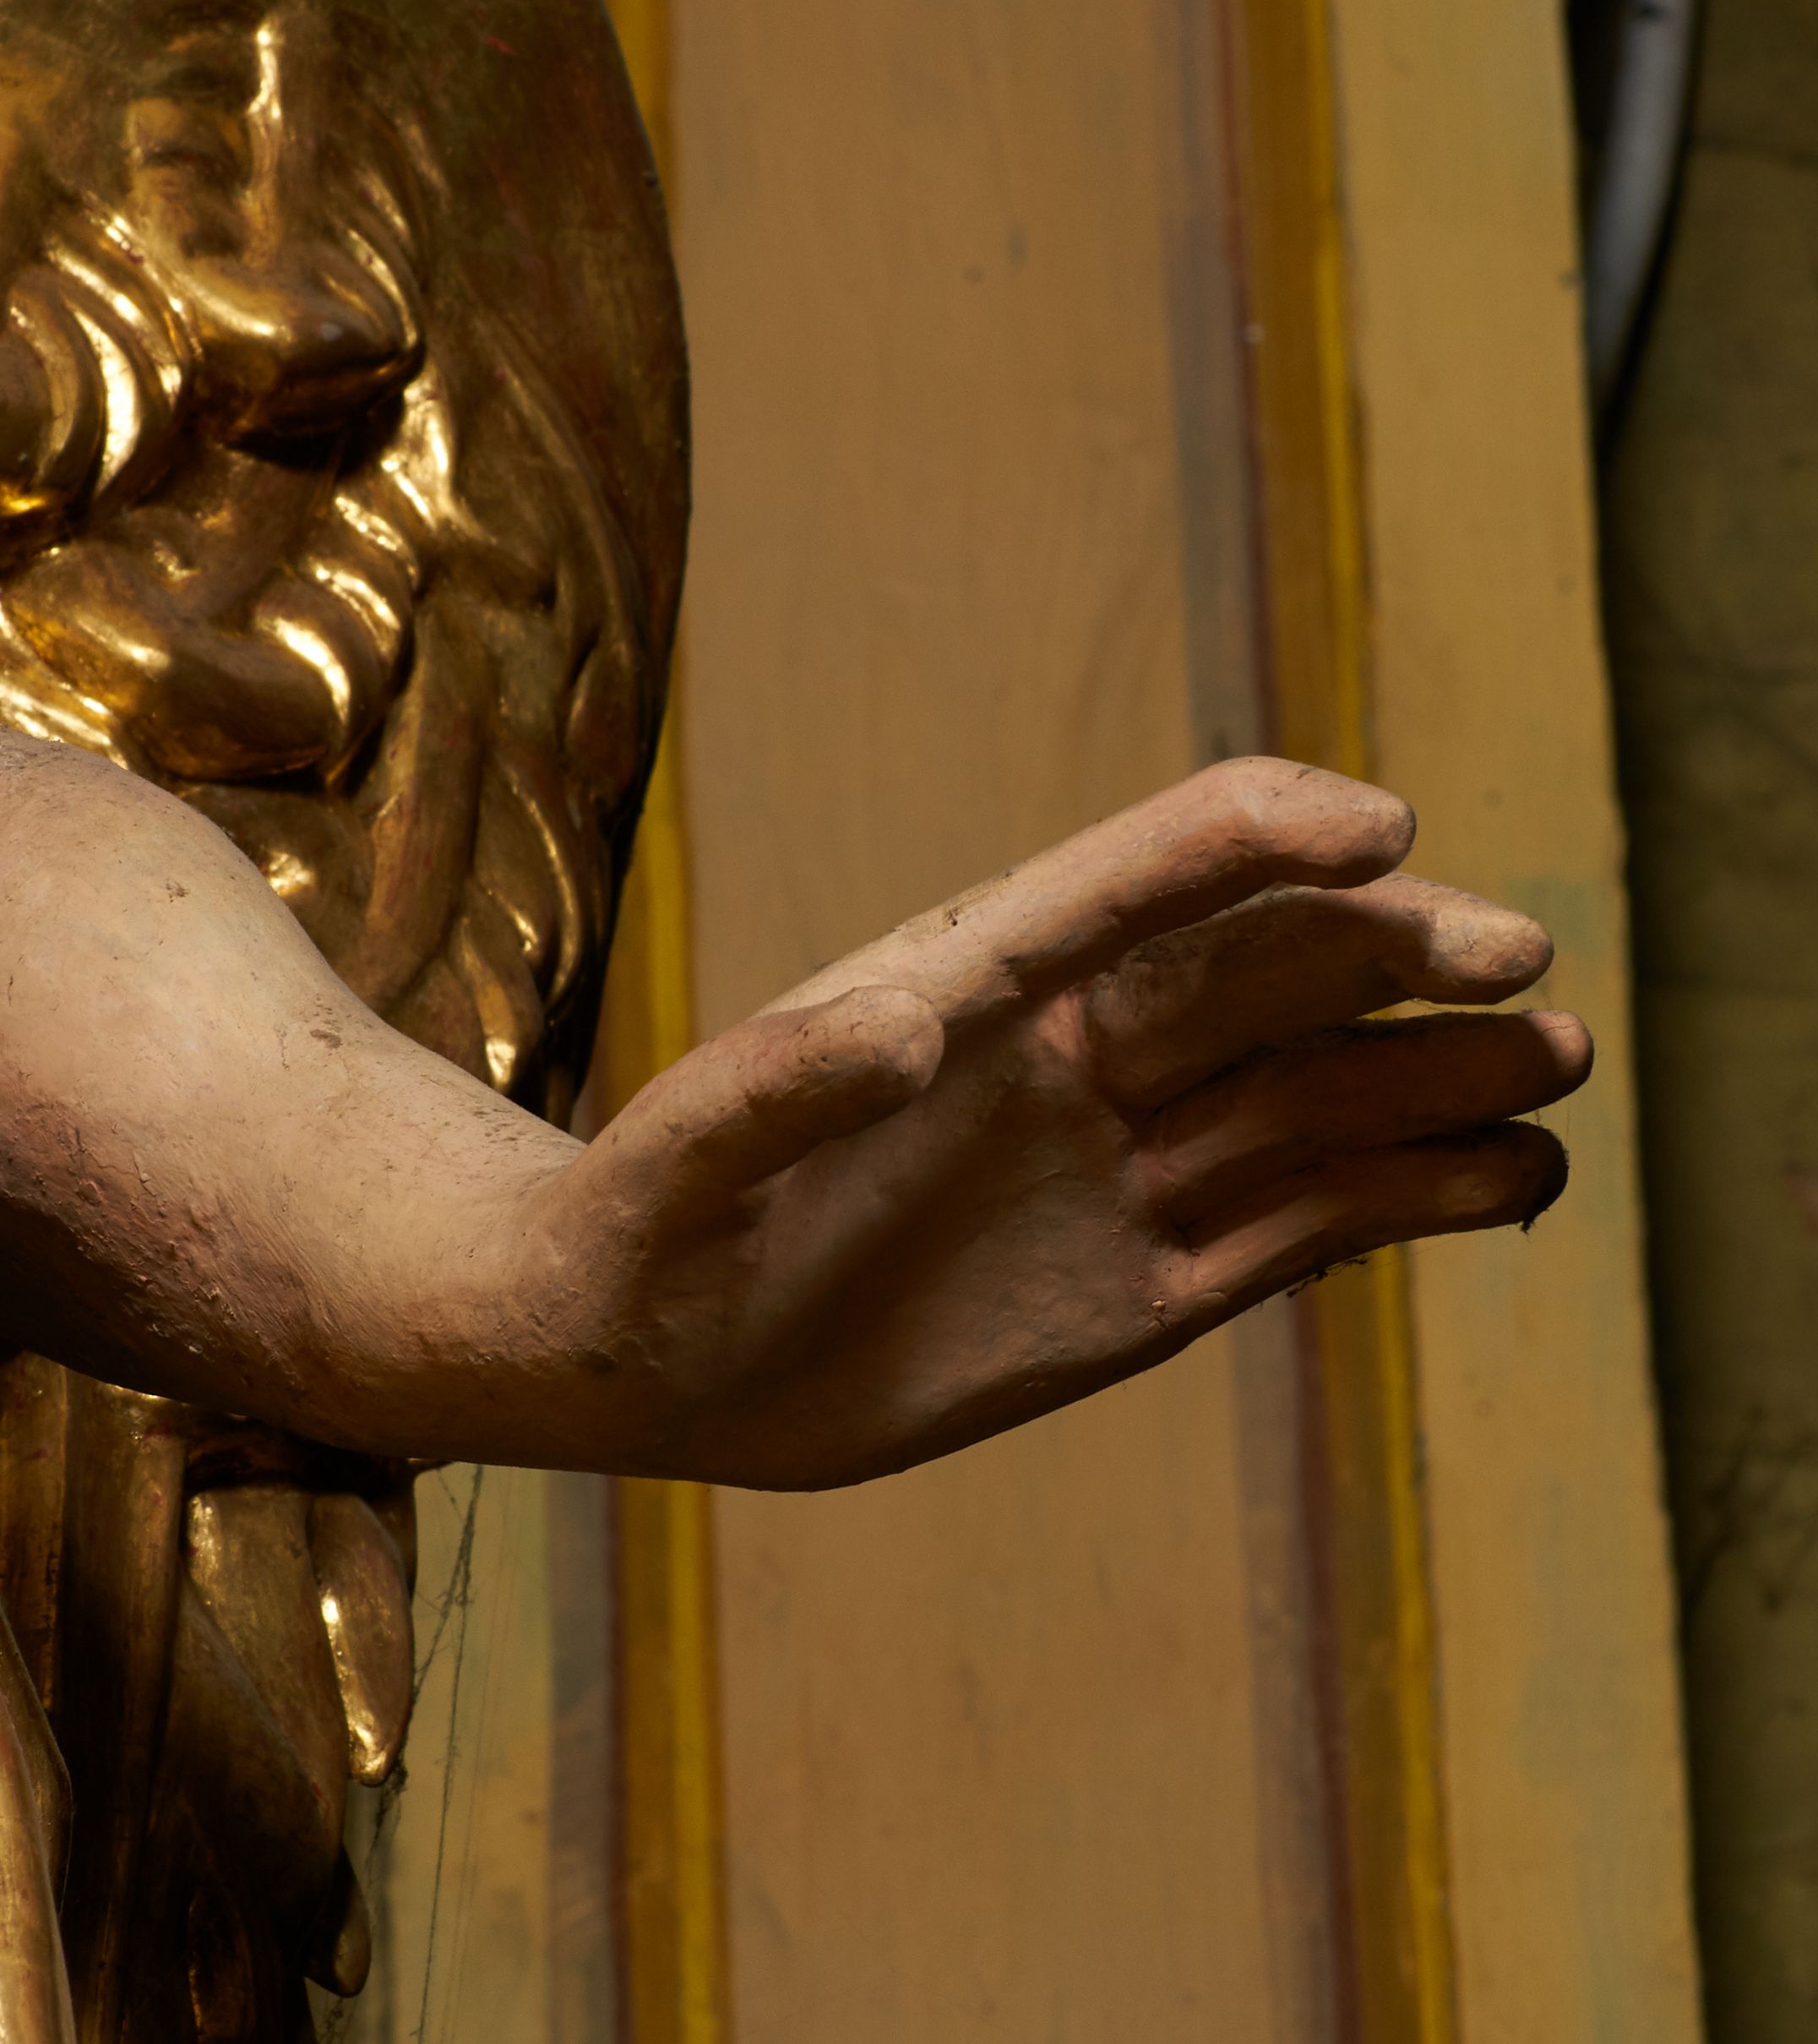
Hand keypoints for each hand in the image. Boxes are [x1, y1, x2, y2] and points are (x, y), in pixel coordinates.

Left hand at [514, 759, 1585, 1488]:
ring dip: (1435, 1076)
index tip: (1380, 827)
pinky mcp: (1140, 1283)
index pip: (1133, 877)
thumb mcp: (674, 1174)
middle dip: (1391, 954)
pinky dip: (1412, 1198)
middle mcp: (1064, 1056)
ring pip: (1310, 1096)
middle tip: (1519, 962)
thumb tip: (900, 1021)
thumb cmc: (630, 1243)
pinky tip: (1512, 1183)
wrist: (638, 1362)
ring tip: (1557, 1072)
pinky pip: (1302, 1224)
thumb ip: (770, 1094)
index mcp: (964, 983)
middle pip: (1262, 971)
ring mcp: (1113, 1167)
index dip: (1254, 837)